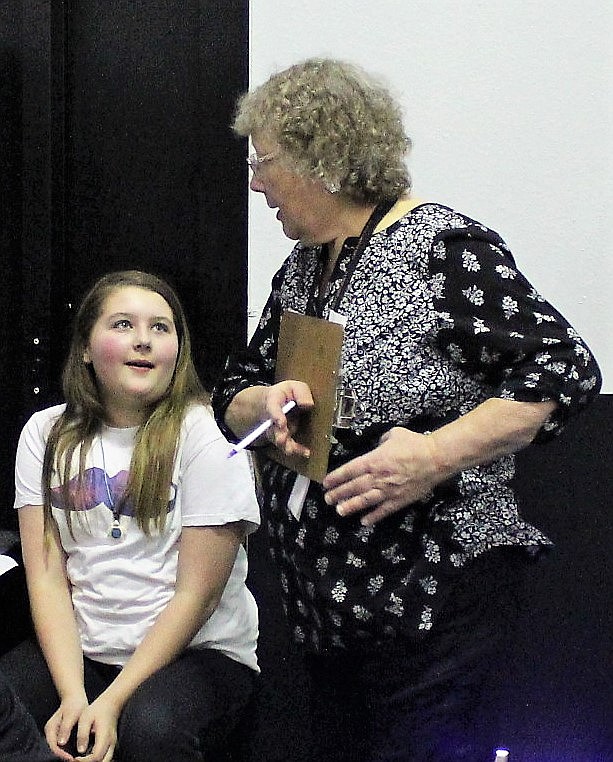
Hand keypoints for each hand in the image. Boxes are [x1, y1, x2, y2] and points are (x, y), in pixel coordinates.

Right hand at [45, 692, 88, 760]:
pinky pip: (61, 746)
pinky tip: (75, 753)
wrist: (75, 696)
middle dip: (63, 756)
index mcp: (50, 729)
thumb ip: (66, 728)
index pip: (53, 747)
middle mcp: (50, 733)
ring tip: (75, 759)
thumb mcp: (71, 714)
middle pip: (54, 750)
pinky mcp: (59, 734)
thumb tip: (61, 743)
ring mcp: (53, 734)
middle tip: (75, 761)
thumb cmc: (74, 704)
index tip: (72, 758)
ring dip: (65, 754)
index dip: (62, 754)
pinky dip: (67, 750)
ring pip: (57, 749)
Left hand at [70, 695, 118, 761]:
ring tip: (82, 759)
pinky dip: (98, 760)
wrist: (111, 702)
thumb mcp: (85, 718)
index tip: (74, 758)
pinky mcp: (112, 743)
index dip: (84, 761)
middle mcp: (111, 742)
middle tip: (78, 760)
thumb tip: (80, 750)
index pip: (96, 757)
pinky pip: (106, 756)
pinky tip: (88, 757)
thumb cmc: (98, 709)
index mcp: (104, 736)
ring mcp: (113, 743)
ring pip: (106, 760)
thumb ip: (82, 734)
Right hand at [261, 381, 313, 458]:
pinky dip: (298, 450)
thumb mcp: (293, 386)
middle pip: (274, 428)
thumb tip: (308, 403)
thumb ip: (301, 392)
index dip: (276, 416)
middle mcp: (273, 418)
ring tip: (290, 450)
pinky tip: (306, 452)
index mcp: (273, 401)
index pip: (273, 408)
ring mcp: (278, 430)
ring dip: (285, 446)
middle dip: (278, 435)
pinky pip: (290, 446)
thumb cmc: (285, 394)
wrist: (274, 402)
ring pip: (279, 440)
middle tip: (281, 440)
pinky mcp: (285, 437)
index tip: (280, 422)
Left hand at [322, 427, 442, 525]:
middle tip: (327, 499)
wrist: (435, 458)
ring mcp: (388, 491)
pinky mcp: (399, 500)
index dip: (336, 477)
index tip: (326, 483)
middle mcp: (377, 477)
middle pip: (353, 487)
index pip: (349, 470)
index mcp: (373, 460)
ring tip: (339, 511)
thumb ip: (381, 442)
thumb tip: (378, 446)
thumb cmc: (414, 444)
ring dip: (350, 506)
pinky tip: (364, 521)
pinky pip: (383, 510)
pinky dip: (373, 517)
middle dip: (338, 493)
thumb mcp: (393, 435)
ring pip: (364, 501)